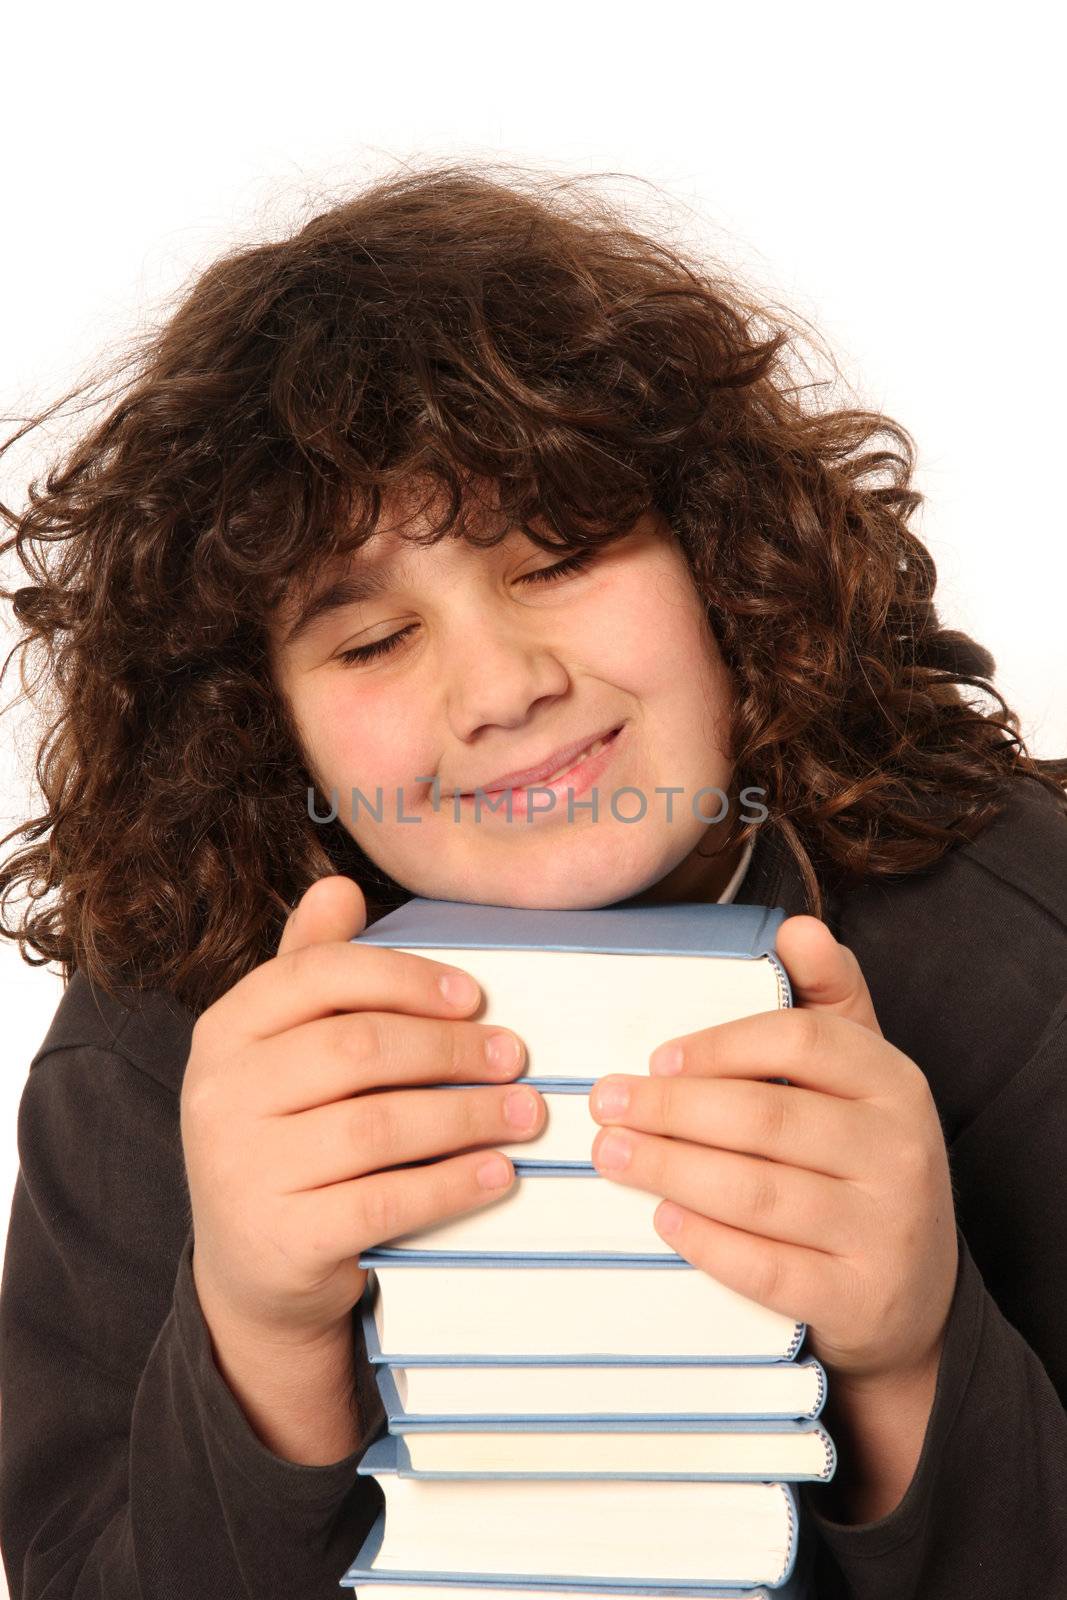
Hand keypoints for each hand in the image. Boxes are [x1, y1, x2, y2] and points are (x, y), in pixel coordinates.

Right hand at [180, 874, 542, 1349]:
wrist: (253, 1274)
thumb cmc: (288, 1137)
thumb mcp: (283, 1052)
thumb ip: (312, 971)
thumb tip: (339, 886)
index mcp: (225, 1031)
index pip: (318, 976)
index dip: (405, 978)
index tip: (475, 997)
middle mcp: (220, 1095)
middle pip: (358, 1049)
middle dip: (452, 1049)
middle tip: (516, 1057)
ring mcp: (243, 1171)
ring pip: (379, 1125)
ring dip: (468, 1115)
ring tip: (526, 1113)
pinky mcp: (281, 1239)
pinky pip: (386, 1200)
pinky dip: (453, 1183)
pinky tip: (500, 1172)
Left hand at [589, 915, 958, 1387]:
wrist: (916, 1298)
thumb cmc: (862, 1165)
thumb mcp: (862, 1078)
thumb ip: (829, 1000)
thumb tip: (798, 928)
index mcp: (893, 1082)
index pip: (802, 1040)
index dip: (719, 1045)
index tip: (655, 1056)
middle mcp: (900, 1150)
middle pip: (766, 1116)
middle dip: (671, 1108)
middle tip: (605, 1106)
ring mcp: (884, 1228)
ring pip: (758, 1190)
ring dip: (671, 1168)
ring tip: (611, 1154)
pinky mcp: (859, 1297)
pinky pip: (766, 1266)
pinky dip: (707, 1240)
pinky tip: (662, 1217)